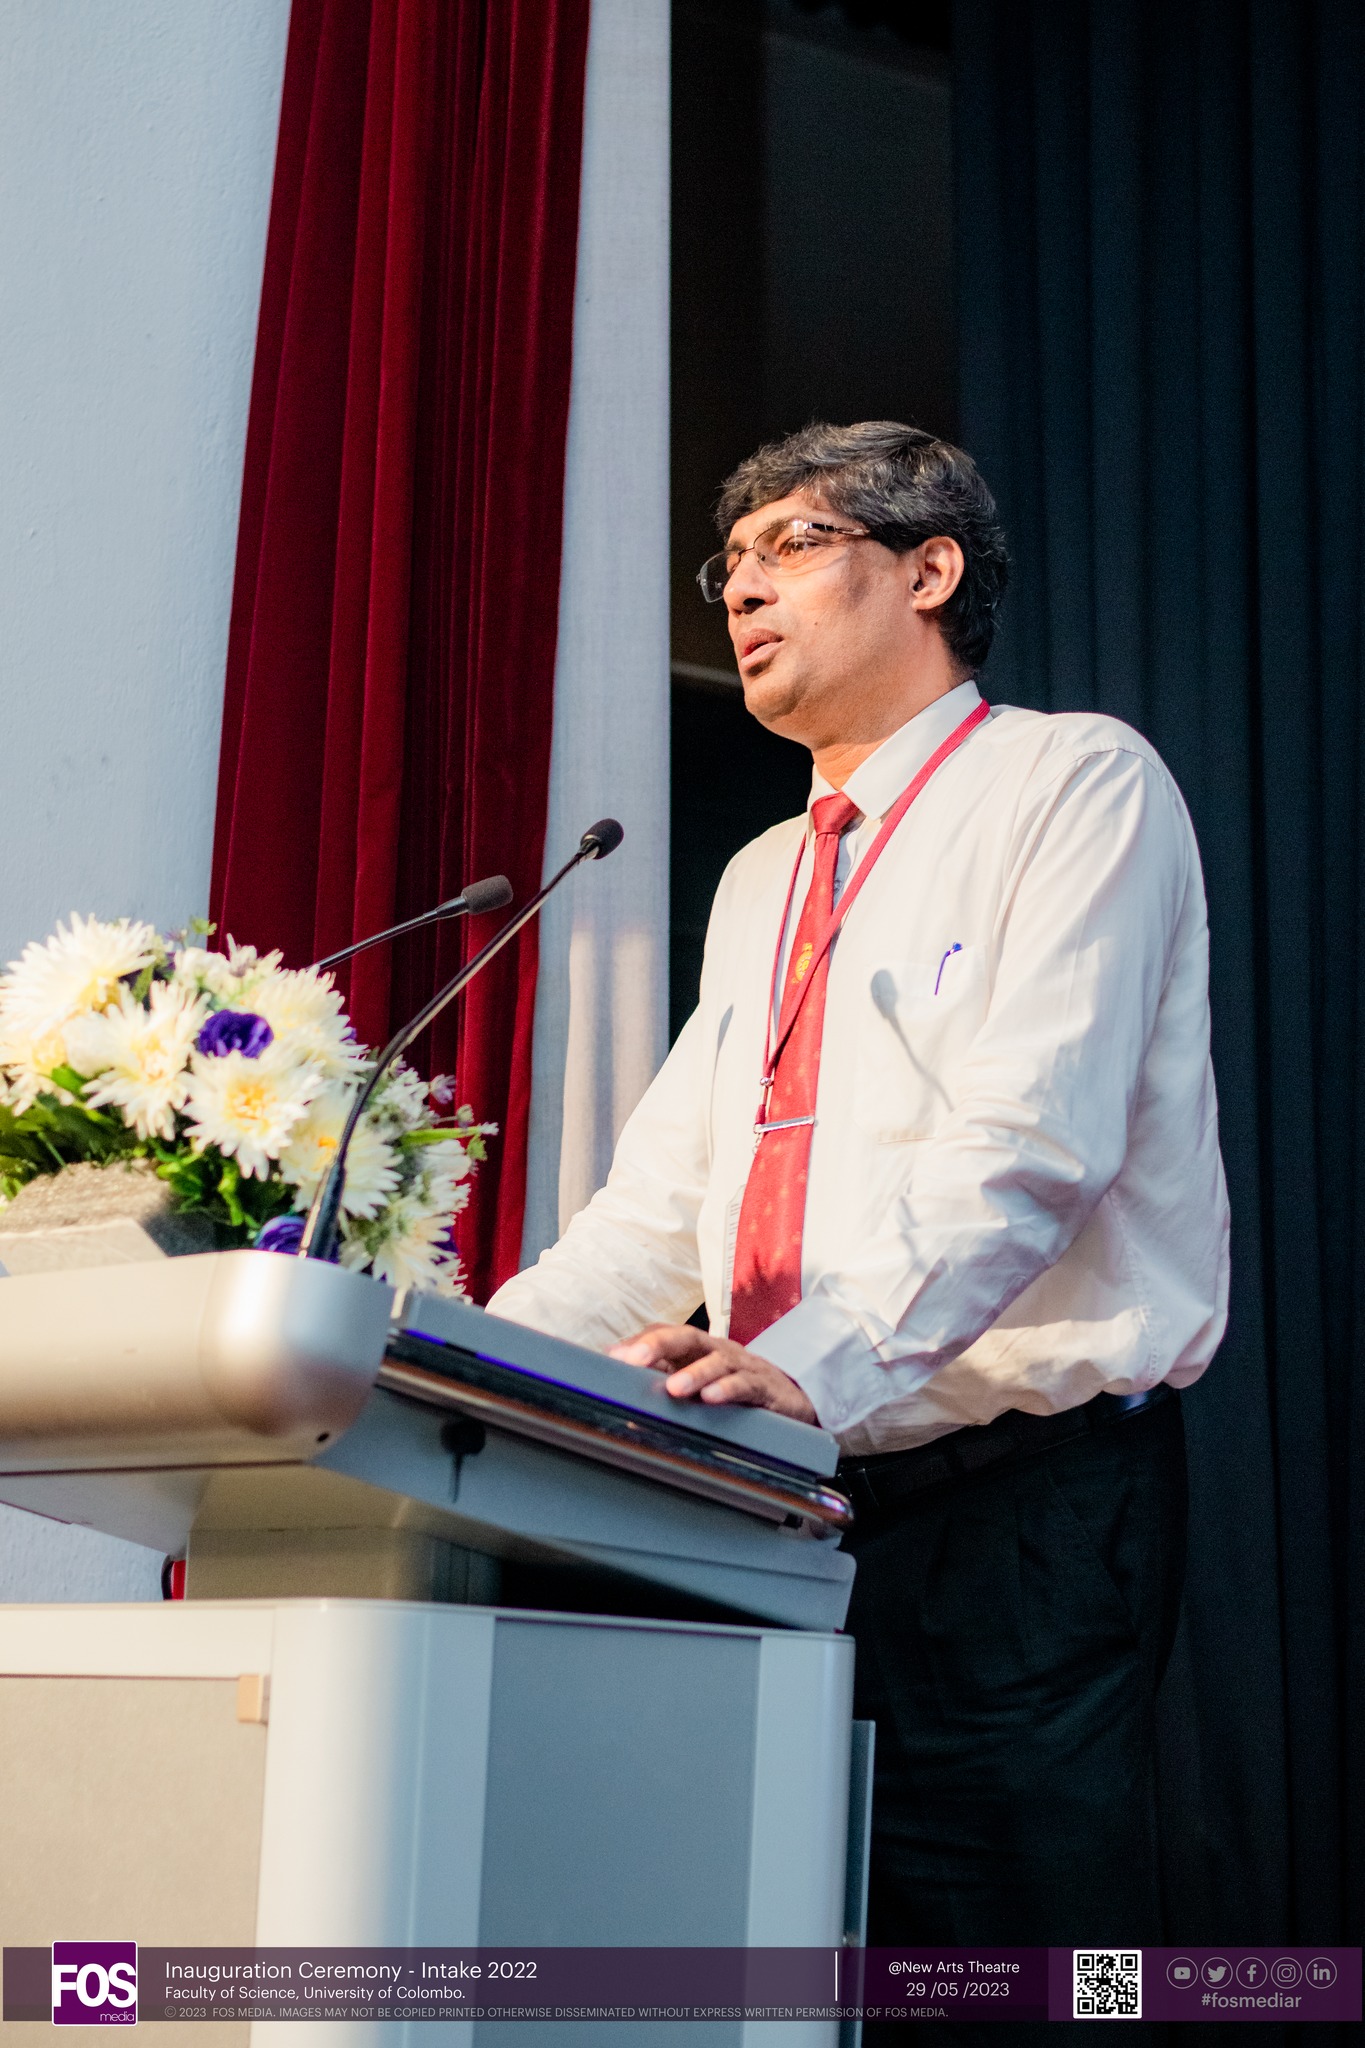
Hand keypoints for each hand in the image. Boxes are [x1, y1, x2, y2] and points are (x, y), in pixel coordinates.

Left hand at [608, 1323, 817, 1423]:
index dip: (640, 1342)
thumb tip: (617, 1376)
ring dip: (694, 1374)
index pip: (667, 1334)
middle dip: (659, 1345)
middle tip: (633, 1359)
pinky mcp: (765, 1387)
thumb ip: (664, 1376)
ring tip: (674, 1388)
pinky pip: (746, 1384)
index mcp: (698, 1350)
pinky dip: (729, 1390)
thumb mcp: (699, 1382)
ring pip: (717, 1362)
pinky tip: (712, 1399)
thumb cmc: (736, 1389)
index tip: (612, 1357)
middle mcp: (718, 1352)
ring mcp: (742, 1367)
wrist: (792, 1400)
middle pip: (687, 1338)